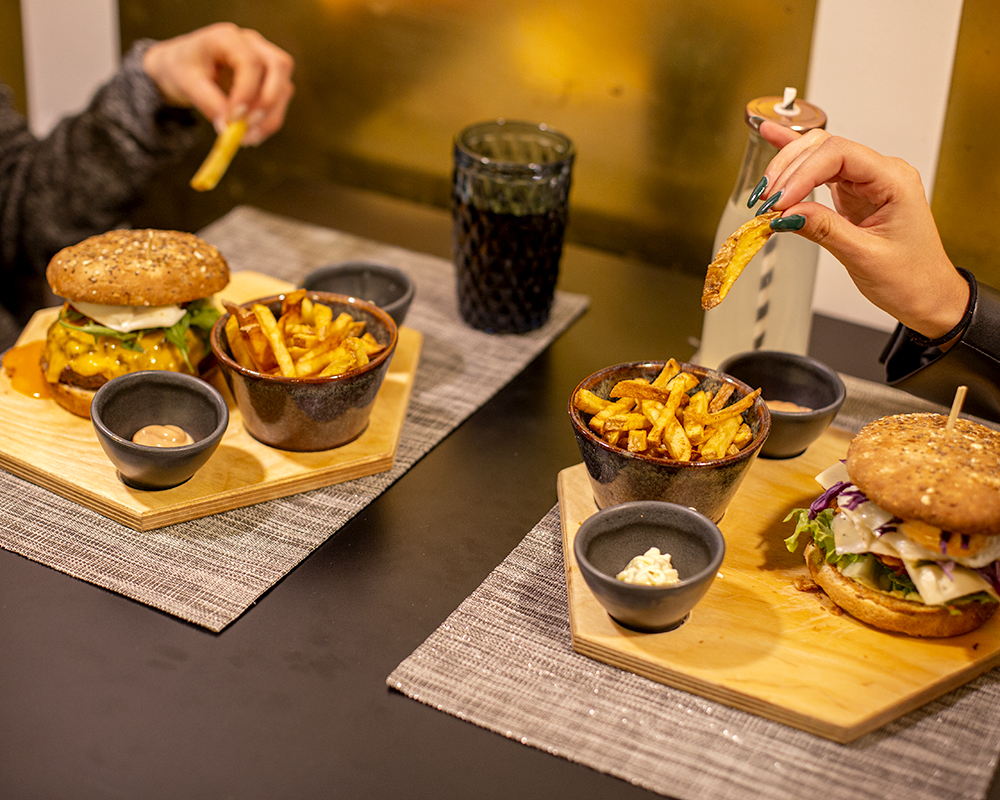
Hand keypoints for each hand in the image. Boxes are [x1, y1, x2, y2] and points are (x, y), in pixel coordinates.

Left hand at [142, 22, 294, 145]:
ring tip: (246, 138)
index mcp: (227, 37)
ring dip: (270, 117)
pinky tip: (250, 135)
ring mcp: (265, 60)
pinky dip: (269, 121)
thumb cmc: (184, 68)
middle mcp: (252, 44)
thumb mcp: (186, 83)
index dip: (246, 92)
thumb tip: (228, 128)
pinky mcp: (271, 80)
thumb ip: (207, 102)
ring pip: (284, 87)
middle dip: (268, 101)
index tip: (232, 119)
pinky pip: (280, 102)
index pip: (250, 61)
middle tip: (248, 128)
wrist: (184, 66)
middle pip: (279, 66)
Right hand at [755, 121, 967, 339]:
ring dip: (787, 170)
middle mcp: (880, 173)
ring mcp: (865, 181)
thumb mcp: (864, 256)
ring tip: (764, 194)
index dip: (802, 174)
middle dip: (789, 172)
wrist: (927, 295)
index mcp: (894, 180)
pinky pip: (820, 169)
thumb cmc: (911, 277)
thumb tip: (786, 214)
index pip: (839, 156)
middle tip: (766, 203)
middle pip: (824, 148)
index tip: (779, 203)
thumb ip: (824, 229)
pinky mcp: (852, 193)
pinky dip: (795, 160)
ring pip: (818, 155)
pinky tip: (774, 140)